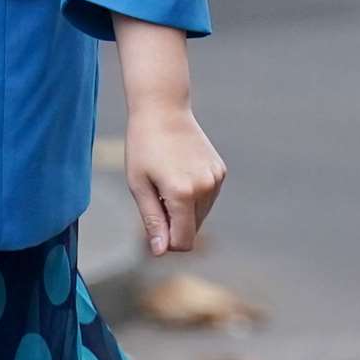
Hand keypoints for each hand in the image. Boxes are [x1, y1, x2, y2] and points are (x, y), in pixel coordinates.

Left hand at [125, 102, 226, 254]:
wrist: (162, 108)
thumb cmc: (143, 146)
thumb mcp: (138, 183)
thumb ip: (152, 220)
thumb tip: (160, 252)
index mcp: (182, 194)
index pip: (183, 241)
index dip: (166, 241)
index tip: (153, 224)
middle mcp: (204, 188)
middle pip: (192, 229)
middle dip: (174, 221)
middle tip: (155, 191)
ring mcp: (215, 179)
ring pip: (201, 214)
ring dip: (184, 207)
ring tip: (167, 177)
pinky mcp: (220, 170)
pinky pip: (207, 196)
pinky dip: (194, 193)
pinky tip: (180, 168)